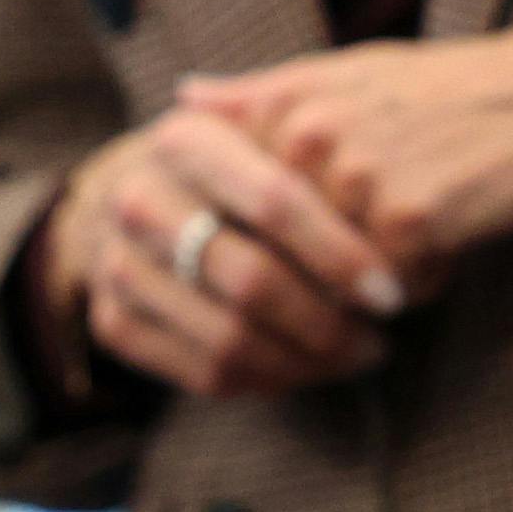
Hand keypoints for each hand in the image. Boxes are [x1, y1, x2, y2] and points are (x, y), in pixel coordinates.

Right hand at [30, 104, 408, 400]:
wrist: (132, 189)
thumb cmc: (232, 160)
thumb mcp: (264, 130)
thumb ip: (319, 153)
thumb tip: (400, 199)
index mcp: (185, 140)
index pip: (276, 203)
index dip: (340, 255)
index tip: (391, 293)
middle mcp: (140, 200)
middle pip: (251, 283)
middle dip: (327, 324)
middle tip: (379, 341)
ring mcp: (118, 264)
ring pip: (229, 341)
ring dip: (305, 364)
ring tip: (354, 358)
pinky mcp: (112, 320)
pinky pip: (203, 374)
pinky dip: (266, 381)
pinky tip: (304, 368)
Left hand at [177, 13, 512, 289]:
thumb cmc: (458, 89)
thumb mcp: (353, 73)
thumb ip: (261, 94)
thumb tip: (181, 99)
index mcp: (285, 102)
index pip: (232, 210)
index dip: (267, 240)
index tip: (307, 234)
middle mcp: (307, 136)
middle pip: (275, 256)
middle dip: (322, 272)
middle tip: (381, 241)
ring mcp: (354, 179)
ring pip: (334, 280)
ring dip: (379, 275)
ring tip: (430, 220)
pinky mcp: (408, 223)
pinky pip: (394, 292)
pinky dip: (428, 280)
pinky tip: (461, 232)